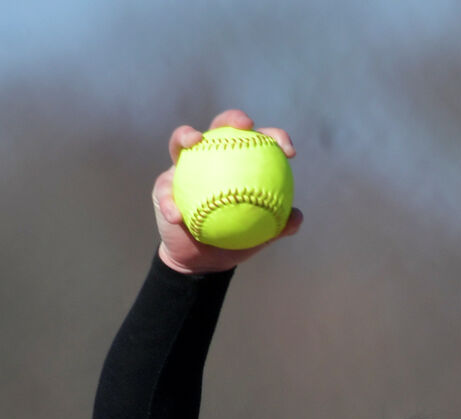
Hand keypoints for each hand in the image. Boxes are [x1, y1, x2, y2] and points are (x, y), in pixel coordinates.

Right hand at [152, 110, 303, 274]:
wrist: (205, 258)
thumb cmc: (237, 240)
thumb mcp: (262, 236)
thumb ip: (279, 225)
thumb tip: (296, 216)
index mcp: (240, 163)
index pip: (260, 142)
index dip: (275, 137)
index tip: (288, 151)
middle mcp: (212, 157)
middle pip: (221, 126)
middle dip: (233, 118)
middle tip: (246, 125)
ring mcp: (185, 167)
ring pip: (181, 142)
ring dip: (185, 136)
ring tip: (194, 141)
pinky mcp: (164, 185)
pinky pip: (165, 191)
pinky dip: (170, 203)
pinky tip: (177, 215)